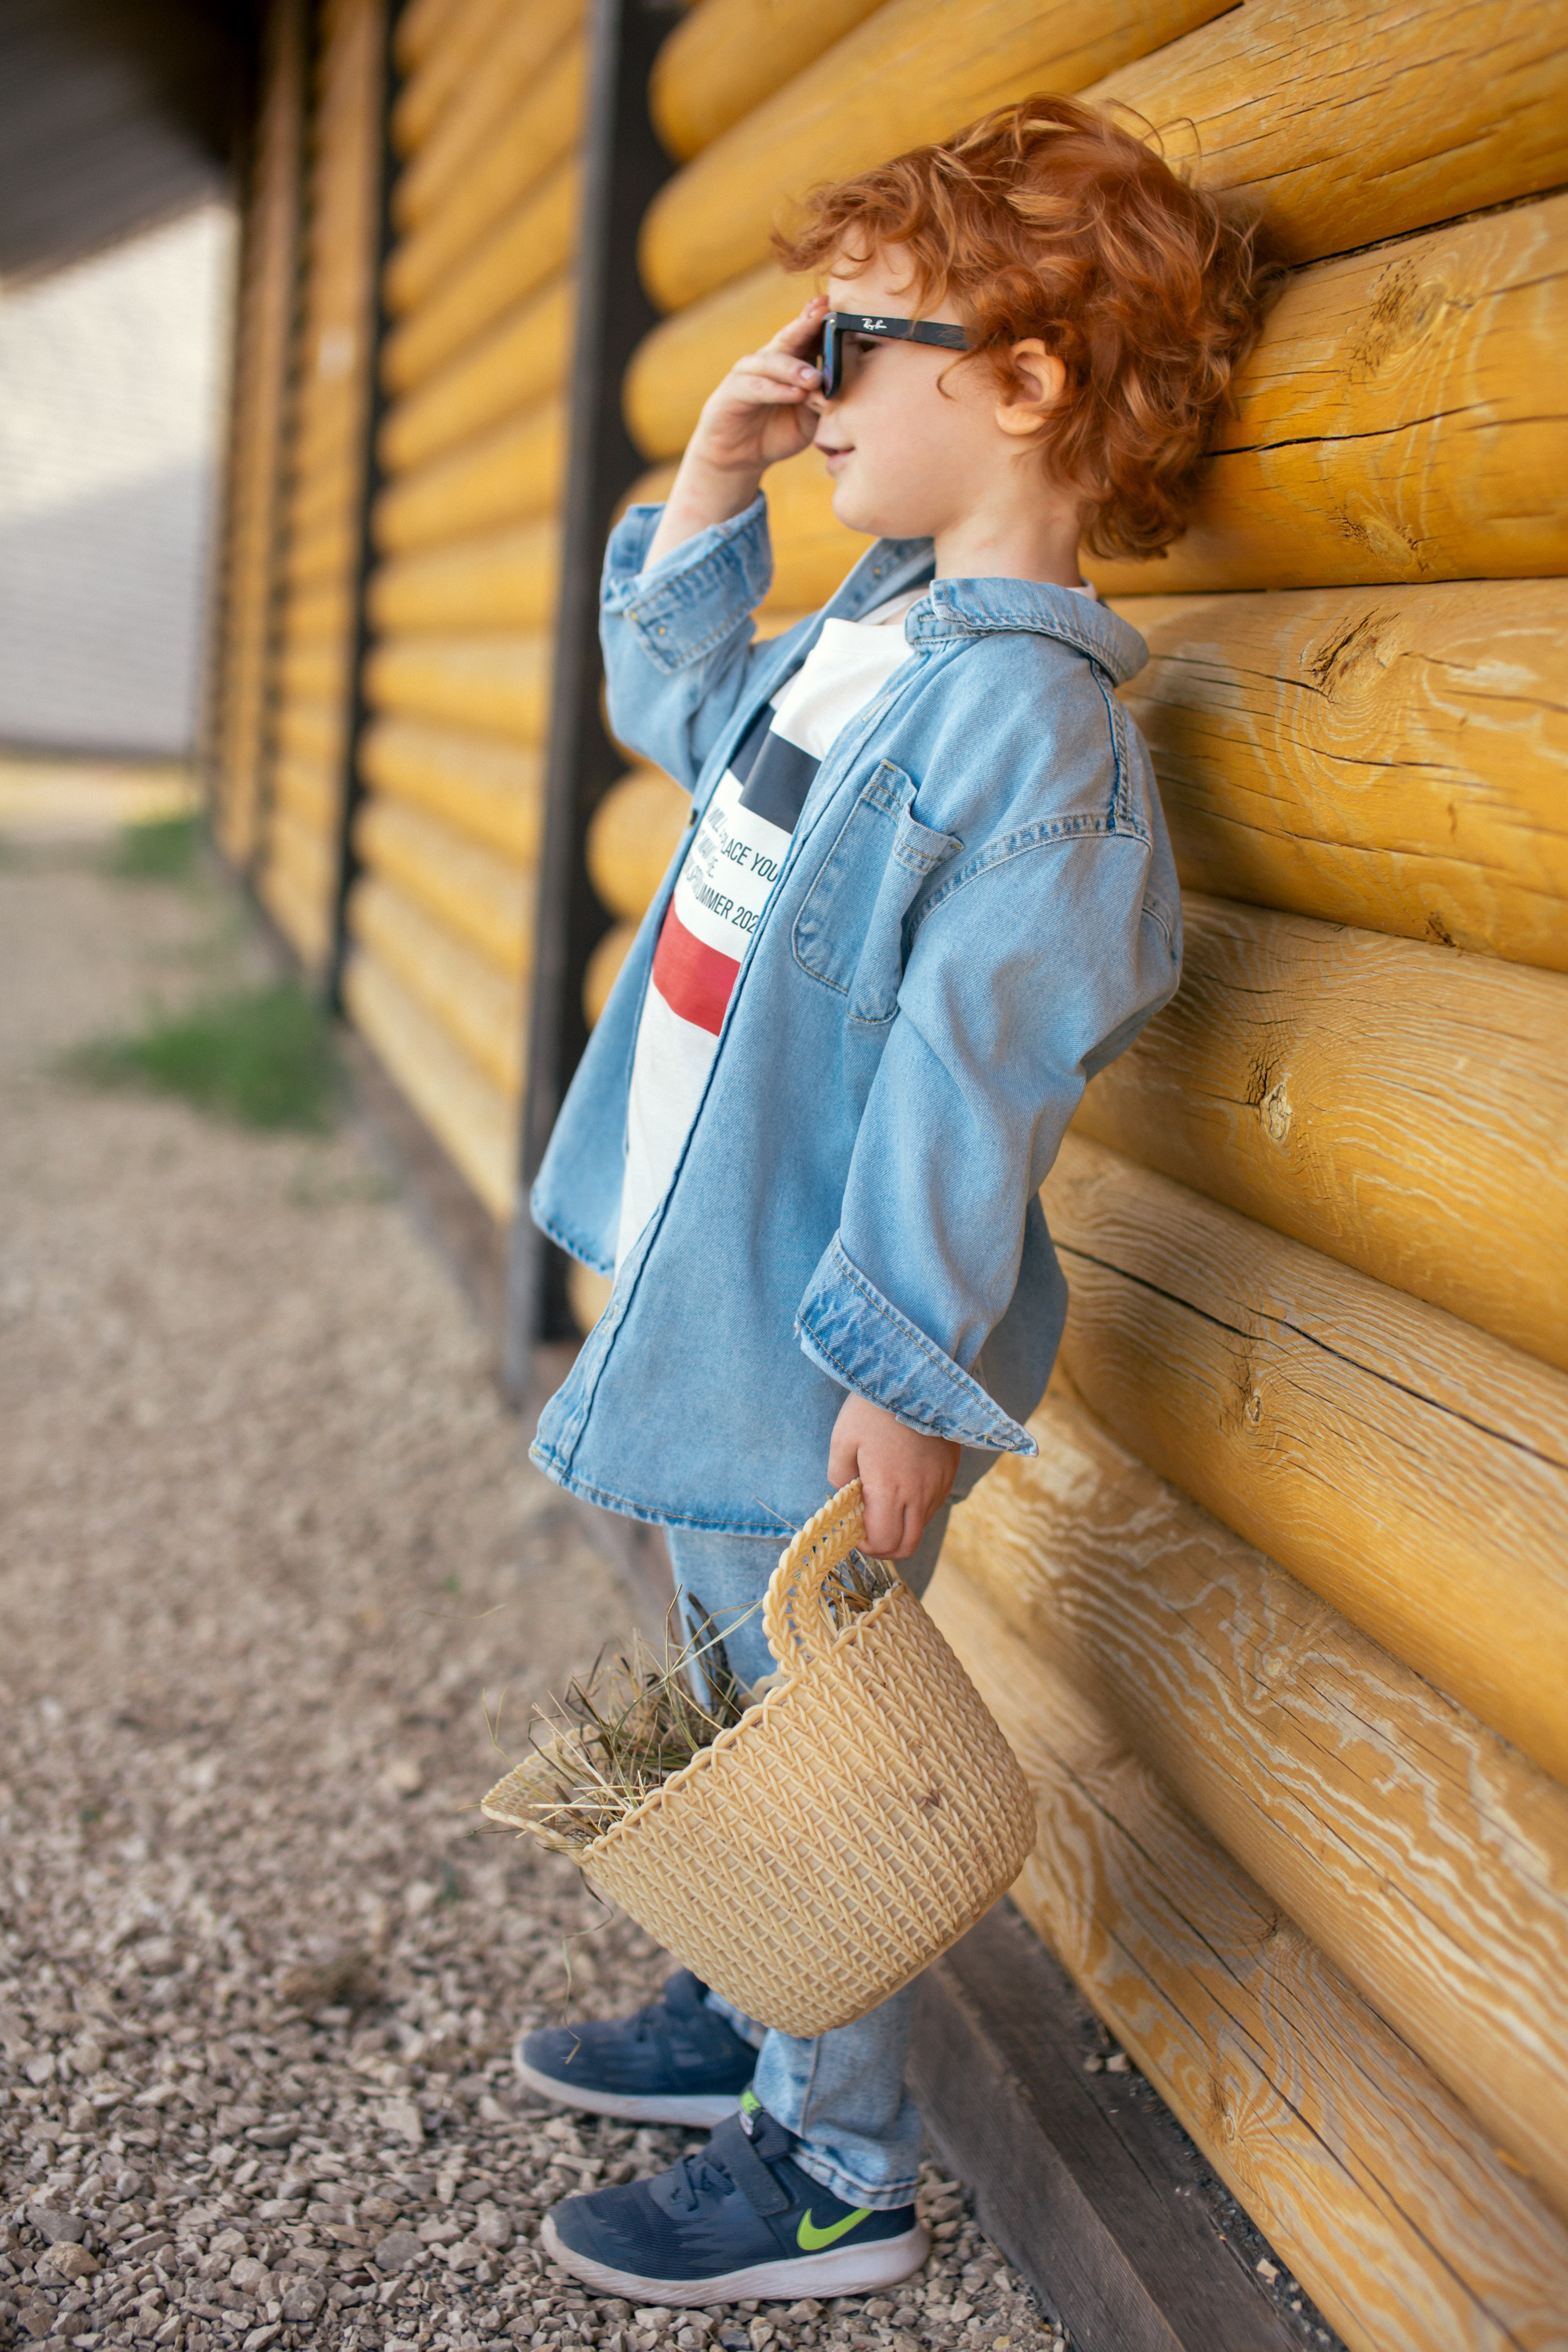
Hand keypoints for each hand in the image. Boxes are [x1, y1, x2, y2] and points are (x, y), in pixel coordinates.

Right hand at [645, 295, 826, 569]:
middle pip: (790, 337)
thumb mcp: (808, 419)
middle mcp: (770, 360)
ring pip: (772, 361)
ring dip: (795, 367)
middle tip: (826, 313)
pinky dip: (776, 390)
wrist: (740, 457)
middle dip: (808, 324)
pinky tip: (794, 394)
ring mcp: (749, 373)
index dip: (823, 321)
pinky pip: (756, 387)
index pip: (809, 336)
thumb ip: (821, 401)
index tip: (843, 309)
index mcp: (791, 361)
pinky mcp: (732, 392)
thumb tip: (837, 388)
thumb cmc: (777, 432)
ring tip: (814, 377)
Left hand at [828, 1392, 960, 1561]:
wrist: (913, 1378)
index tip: (854, 1531)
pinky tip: (902, 1484)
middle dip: (885, 1546)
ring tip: (884, 1501)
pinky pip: (934, 1503)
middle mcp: (919, 1494)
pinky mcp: (949, 1472)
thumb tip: (845, 1495)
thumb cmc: (872, 1408)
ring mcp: (938, 1484)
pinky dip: (916, 1507)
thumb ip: (839, 1477)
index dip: (866, 1546)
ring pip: (921, 1525)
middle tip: (869, 1530)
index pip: (884, 1542)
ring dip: (901, 1525)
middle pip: (907, 1546)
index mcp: (889, 1489)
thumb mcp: (842, 1440)